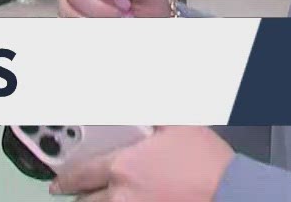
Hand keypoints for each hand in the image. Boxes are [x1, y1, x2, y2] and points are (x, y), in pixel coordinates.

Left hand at [51, 126, 233, 200]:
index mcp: (124, 167)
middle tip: (76, 194)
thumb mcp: (177, 124)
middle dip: (81, 197)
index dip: (65, 180)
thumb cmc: (206, 161)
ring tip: (96, 201)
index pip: (81, 176)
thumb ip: (152, 111)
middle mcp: (123, 195)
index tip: (58, 183)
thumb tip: (143, 100)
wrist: (232, 193)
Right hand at [59, 0, 169, 18]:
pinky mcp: (68, 13)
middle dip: (101, 7)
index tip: (122, 0)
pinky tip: (104, 25)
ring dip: (96, 18)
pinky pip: (67, 20)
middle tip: (122, 13)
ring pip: (68, 6)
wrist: (145, 33)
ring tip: (116, 20)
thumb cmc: (148, 12)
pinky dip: (88, 26)